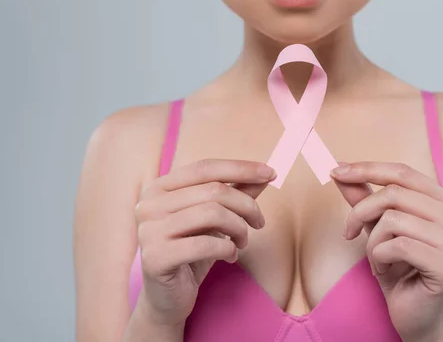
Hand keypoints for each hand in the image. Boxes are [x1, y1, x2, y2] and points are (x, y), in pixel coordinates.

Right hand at [133, 159, 275, 328]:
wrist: (168, 298)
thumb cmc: (192, 252)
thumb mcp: (215, 219)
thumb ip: (236, 193)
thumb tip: (266, 174)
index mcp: (159, 188)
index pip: (205, 168)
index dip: (241, 168)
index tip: (271, 173)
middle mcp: (148, 205)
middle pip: (213, 190)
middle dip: (246, 205)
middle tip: (259, 223)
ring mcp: (149, 231)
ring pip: (213, 214)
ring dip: (239, 228)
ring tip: (243, 241)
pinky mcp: (155, 257)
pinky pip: (206, 244)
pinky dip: (228, 248)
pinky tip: (230, 256)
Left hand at [331, 162, 442, 340]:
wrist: (414, 314)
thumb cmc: (398, 268)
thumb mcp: (377, 227)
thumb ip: (364, 198)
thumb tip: (340, 170)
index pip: (402, 172)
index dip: (366, 169)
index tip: (336, 171)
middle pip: (393, 194)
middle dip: (360, 212)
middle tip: (348, 232)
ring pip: (392, 220)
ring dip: (372, 243)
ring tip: (377, 259)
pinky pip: (397, 246)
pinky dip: (379, 258)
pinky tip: (385, 271)